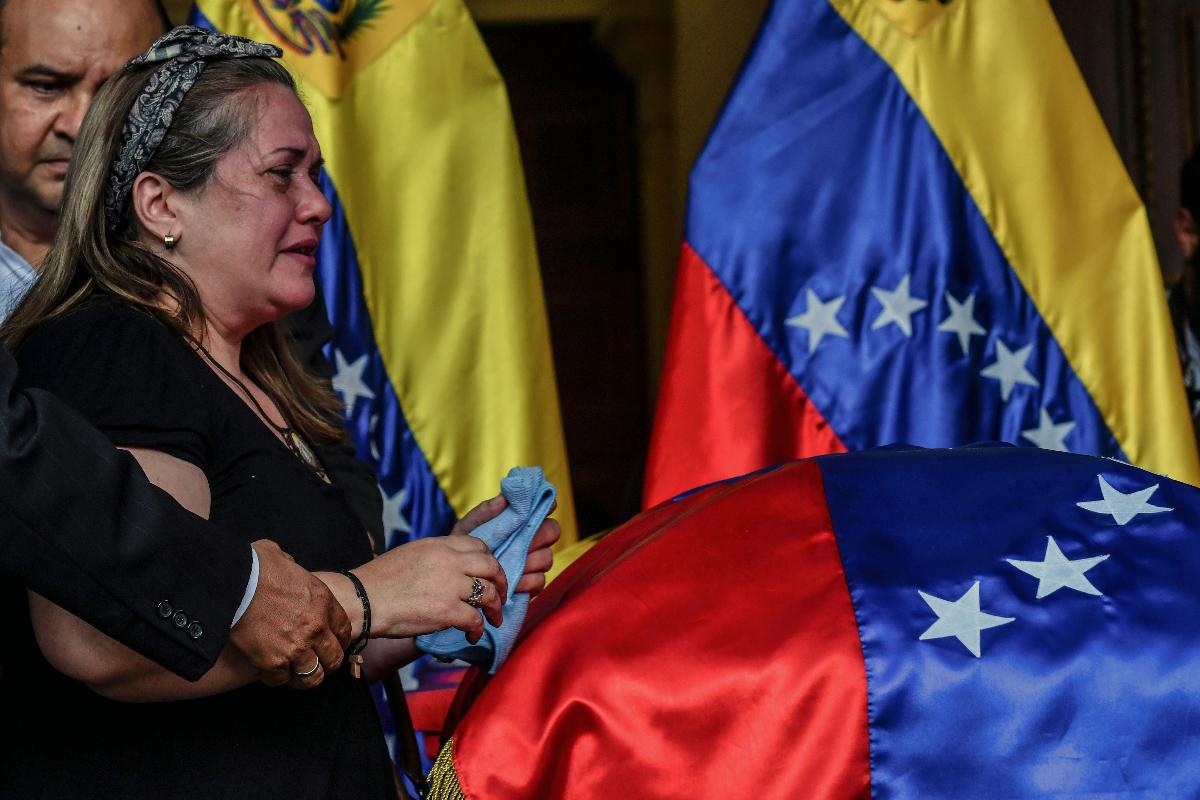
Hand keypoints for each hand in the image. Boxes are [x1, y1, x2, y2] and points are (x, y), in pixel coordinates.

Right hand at [229, 540, 349, 688]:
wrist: (233, 582)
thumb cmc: (255, 566)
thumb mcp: (284, 559)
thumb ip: (293, 568)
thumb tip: (285, 566)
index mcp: (322, 600)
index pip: (343, 629)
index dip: (338, 640)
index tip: (331, 644)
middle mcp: (315, 627)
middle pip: (334, 658)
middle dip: (327, 663)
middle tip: (316, 664)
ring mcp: (296, 646)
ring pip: (312, 676)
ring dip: (304, 677)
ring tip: (295, 673)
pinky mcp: (272, 661)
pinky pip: (280, 680)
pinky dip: (275, 678)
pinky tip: (269, 670)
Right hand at [351, 535, 507, 642]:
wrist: (362, 600)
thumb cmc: (380, 581)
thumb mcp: (411, 554)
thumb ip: (436, 556)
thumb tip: (452, 566)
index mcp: (440, 545)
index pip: (478, 545)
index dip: (489, 561)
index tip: (490, 574)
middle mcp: (449, 561)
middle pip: (491, 566)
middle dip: (502, 582)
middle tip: (501, 596)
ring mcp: (450, 585)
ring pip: (489, 593)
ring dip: (495, 609)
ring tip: (493, 619)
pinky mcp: (447, 611)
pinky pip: (475, 620)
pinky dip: (478, 630)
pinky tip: (472, 635)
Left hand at [452, 496, 560, 595]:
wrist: (455, 576)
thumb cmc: (464, 548)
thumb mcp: (468, 527)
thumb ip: (485, 512)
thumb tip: (504, 498)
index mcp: (519, 523)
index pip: (543, 509)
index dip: (547, 505)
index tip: (545, 506)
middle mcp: (531, 540)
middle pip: (552, 531)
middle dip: (540, 536)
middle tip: (523, 543)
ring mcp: (534, 562)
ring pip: (547, 558)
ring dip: (532, 562)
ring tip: (512, 565)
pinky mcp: (531, 583)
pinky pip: (540, 580)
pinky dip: (528, 581)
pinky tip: (513, 583)